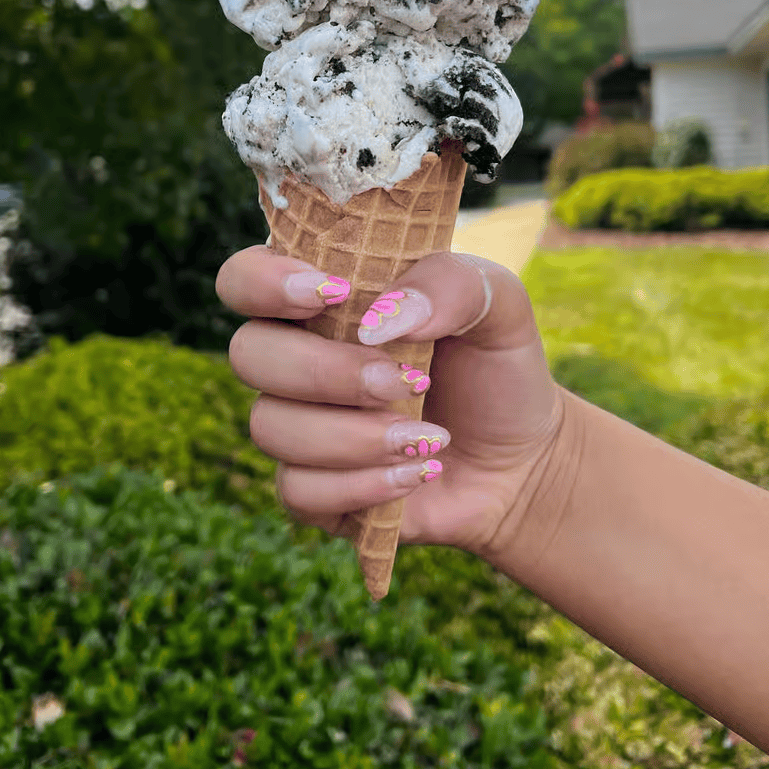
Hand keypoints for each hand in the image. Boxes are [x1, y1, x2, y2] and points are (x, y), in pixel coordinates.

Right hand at [215, 246, 568, 560]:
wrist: (524, 459)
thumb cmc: (496, 367)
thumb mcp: (497, 304)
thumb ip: (450, 283)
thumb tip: (380, 319)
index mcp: (322, 300)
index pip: (244, 278)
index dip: (264, 282)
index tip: (333, 293)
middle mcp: (295, 359)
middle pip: (248, 353)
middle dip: (327, 370)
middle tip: (405, 380)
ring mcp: (298, 426)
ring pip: (270, 426)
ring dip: (354, 435)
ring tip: (427, 435)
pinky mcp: (311, 491)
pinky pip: (297, 490)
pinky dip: (363, 485)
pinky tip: (417, 473)